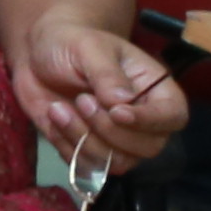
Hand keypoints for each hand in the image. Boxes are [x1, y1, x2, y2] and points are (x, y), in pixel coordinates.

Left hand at [5, 18, 180, 171]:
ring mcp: (118, 138)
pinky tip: (54, 118)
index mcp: (155, 89)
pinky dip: (66, 146)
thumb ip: (106, 74)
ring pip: (117, 162)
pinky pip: (87, 165)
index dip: (149, 121)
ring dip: (83, 139)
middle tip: (81, 100)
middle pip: (148, 147)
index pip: (173, 116)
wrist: (37, 56)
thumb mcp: (88, 48)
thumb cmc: (71, 44)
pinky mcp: (91, 149)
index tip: (116, 111)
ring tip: (58, 108)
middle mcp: (144, 119)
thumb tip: (123, 102)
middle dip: (108, 130)